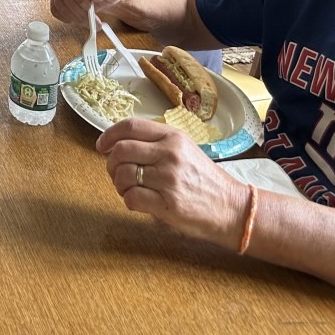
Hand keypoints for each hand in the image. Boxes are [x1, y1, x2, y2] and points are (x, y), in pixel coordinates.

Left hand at [97, 118, 247, 249]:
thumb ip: (155, 143)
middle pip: (121, 150)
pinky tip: (139, 201)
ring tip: (130, 189)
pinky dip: (129, 201)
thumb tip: (117, 144)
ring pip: (122, 175)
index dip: (109, 135)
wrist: (232, 208)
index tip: (101, 146)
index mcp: (173, 137)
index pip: (130, 126)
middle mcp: (170, 154)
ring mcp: (169, 179)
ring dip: (119, 184)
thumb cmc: (204, 179)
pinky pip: (131, 198)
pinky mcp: (168, 204)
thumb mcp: (184, 149)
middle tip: (115, 173)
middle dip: (110, 163)